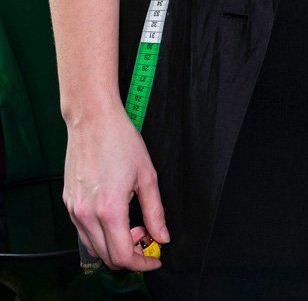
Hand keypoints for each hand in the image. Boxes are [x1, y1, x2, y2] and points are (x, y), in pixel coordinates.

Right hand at [63, 105, 169, 271]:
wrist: (92, 119)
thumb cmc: (121, 141)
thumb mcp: (147, 175)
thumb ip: (155, 211)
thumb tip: (162, 236)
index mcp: (109, 210)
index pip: (123, 256)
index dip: (142, 263)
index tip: (154, 258)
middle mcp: (87, 215)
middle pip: (107, 258)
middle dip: (130, 255)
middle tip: (146, 235)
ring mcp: (74, 210)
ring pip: (93, 247)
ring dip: (114, 245)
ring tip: (131, 223)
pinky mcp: (69, 203)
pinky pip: (83, 232)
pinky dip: (100, 234)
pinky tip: (114, 215)